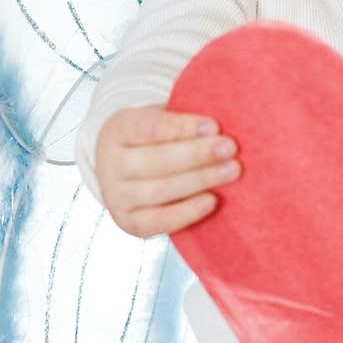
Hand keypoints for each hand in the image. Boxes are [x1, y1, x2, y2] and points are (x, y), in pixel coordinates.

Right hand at [95, 105, 241, 237]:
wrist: (124, 169)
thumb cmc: (154, 139)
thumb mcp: (161, 120)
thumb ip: (184, 122)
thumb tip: (220, 129)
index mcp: (118, 129)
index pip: (150, 127)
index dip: (182, 127)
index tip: (215, 126)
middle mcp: (110, 164)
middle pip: (157, 160)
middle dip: (198, 154)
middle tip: (230, 148)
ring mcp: (116, 196)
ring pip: (160, 190)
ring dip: (200, 180)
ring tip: (231, 170)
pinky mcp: (128, 222)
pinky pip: (159, 221)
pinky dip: (187, 212)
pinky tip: (212, 200)